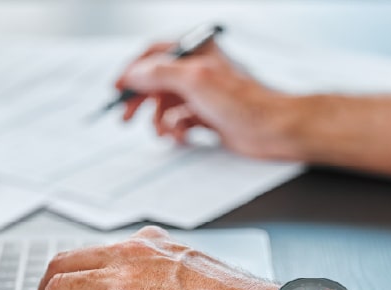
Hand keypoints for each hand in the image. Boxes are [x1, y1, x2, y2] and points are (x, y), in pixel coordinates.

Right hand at [116, 41, 302, 159]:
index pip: (154, 55)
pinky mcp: (208, 116)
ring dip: (160, 120)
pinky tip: (181, 136)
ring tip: (163, 131)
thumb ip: (158, 74)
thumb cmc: (245, 101)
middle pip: (156, 82)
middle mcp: (198, 71)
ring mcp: (202, 95)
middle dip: (142, 101)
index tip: (118, 88)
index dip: (133, 72)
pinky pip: (179, 122)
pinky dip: (176, 130)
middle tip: (127, 117)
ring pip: (166, 105)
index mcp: (196, 52)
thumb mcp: (194, 80)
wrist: (272, 129)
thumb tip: (133, 75)